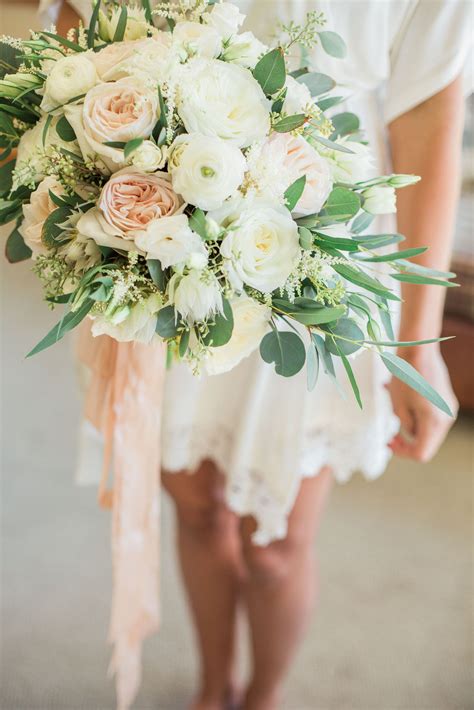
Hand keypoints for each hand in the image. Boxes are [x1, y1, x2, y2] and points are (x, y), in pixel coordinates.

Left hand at [387, 346, 457, 461]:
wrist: (418, 349)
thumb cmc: (405, 375)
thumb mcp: (398, 405)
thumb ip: (405, 425)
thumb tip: (409, 434)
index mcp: (434, 422)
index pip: (421, 453)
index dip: (404, 453)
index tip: (390, 445)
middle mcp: (446, 417)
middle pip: (427, 442)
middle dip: (407, 442)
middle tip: (390, 437)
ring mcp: (448, 408)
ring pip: (429, 430)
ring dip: (411, 426)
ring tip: (394, 411)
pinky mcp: (445, 399)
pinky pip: (431, 415)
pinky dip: (416, 414)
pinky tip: (401, 400)